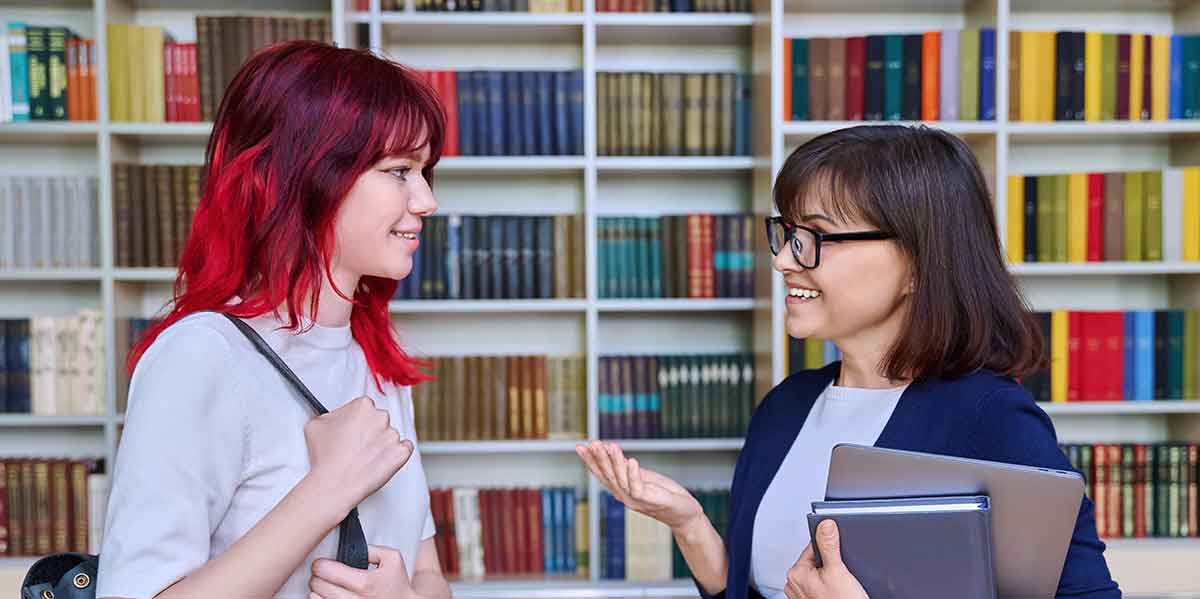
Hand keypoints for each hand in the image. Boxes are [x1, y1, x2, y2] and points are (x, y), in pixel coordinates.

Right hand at [304, 396, 413, 516]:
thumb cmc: (325, 456)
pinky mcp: (401, 453)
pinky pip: (405, 448)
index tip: (351, 430)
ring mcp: (393, 435)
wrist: (335, 483)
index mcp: (363, 406)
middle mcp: (381, 417)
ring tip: (364, 458)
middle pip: (379, 420)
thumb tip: (334, 418)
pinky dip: (396, 454)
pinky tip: (383, 460)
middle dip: (370, 431)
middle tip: (356, 445)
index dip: (356, 420)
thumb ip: (330, 415)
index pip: (364, 408)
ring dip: (381, 444)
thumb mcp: (316, 424)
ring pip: (390, 435)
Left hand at [309, 545, 413, 598]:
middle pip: (319, 586)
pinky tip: (327, 596)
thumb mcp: (392, 559)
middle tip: (320, 573)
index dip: (320, 565)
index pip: (328, 571)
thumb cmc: (397, 585)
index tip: (320, 564)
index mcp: (366, 583)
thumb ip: (372, 549)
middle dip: (317, 577)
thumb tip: (353, 547)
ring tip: (323, 585)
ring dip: (317, 591)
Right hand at [575, 441, 703, 531]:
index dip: (590, 461)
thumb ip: (627, 470)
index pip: (601, 474)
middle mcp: (624, 496)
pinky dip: (633, 474)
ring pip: (621, 479)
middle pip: (608, 476)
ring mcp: (636, 500)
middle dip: (599, 459)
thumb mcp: (643, 478)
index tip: (580, 447)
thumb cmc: (664, 493)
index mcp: (621, 490)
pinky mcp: (649, 500)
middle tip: (592, 443)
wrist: (684, 513)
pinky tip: (631, 460)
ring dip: (615, 461)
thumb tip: (611, 452)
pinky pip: (638, 487)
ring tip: (610, 446)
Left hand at [785, 520, 868, 598]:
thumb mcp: (837, 571)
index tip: (838, 550)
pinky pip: (820, 585)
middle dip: (830, 563)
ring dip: (831, 575)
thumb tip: (825, 525)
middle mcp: (794, 584)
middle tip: (842, 574)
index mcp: (796, 573)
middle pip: (816, 560)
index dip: (828, 547)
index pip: (812, 547)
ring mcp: (801, 595)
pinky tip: (839, 591)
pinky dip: (830, 585)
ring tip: (841, 585)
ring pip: (819, 573)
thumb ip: (829, 546)